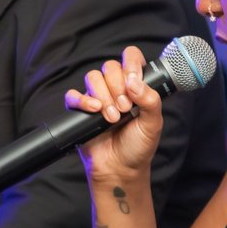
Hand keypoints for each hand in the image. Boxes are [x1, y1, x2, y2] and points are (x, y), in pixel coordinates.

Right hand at [66, 46, 163, 182]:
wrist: (120, 169)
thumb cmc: (138, 146)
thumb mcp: (153, 123)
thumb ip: (150, 99)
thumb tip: (134, 81)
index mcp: (134, 86)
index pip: (130, 58)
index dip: (131, 64)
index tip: (134, 81)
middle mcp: (115, 88)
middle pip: (110, 66)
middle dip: (118, 86)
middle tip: (125, 108)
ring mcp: (96, 97)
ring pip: (92, 77)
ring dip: (103, 96)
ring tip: (112, 117)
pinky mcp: (80, 110)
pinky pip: (73, 95)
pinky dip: (82, 100)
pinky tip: (94, 111)